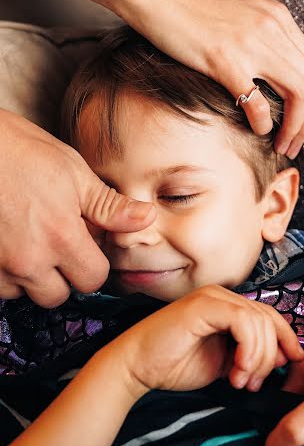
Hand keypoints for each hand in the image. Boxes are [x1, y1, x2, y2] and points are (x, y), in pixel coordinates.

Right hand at [0, 110, 154, 306]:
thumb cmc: (21, 150)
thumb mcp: (72, 172)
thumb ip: (109, 206)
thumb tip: (147, 218)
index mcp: (61, 236)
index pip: (93, 279)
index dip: (93, 263)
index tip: (83, 244)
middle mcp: (29, 260)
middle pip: (60, 295)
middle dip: (63, 275)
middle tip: (54, 243)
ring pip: (27, 293)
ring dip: (32, 276)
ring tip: (28, 240)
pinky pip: (0, 288)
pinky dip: (6, 273)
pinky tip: (9, 243)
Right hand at [103, 0, 303, 152]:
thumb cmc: (190, 6)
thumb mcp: (240, 15)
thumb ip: (263, 39)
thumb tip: (273, 77)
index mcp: (279, 18)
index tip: (300, 125)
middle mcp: (273, 28)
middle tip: (293, 145)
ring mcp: (251, 44)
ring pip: (298, 95)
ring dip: (294, 129)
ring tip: (281, 145)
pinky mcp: (225, 60)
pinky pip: (258, 102)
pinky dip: (262, 123)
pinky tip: (256, 130)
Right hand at [112, 284, 303, 393]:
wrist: (136, 366)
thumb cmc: (174, 364)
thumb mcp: (225, 363)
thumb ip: (251, 356)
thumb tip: (284, 357)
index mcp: (228, 306)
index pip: (269, 316)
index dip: (287, 338)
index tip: (293, 363)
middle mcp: (222, 296)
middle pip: (268, 319)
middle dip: (270, 356)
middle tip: (253, 384)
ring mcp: (213, 297)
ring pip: (259, 322)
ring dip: (258, 358)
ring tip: (241, 381)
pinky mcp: (204, 305)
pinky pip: (243, 322)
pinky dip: (248, 349)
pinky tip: (236, 370)